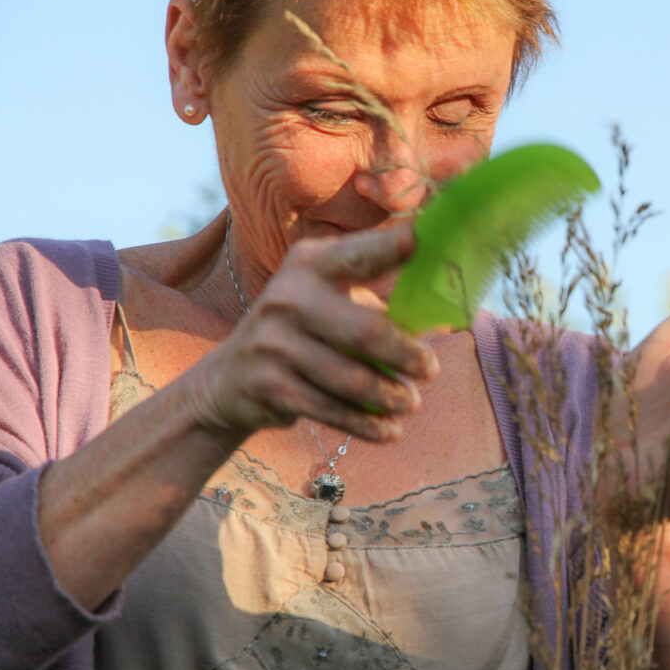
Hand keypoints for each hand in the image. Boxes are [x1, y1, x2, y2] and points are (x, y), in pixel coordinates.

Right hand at [180, 223, 438, 442]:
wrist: (229, 379)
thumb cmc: (301, 331)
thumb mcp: (324, 298)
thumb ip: (373, 297)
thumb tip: (440, 312)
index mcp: (310, 265)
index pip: (358, 254)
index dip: (390, 246)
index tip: (420, 238)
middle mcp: (288, 297)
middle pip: (366, 331)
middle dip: (406, 355)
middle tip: (431, 369)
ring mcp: (274, 343)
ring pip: (353, 379)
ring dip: (391, 396)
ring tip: (410, 402)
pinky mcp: (270, 386)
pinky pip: (333, 410)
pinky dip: (368, 424)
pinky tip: (391, 431)